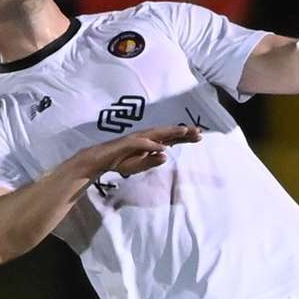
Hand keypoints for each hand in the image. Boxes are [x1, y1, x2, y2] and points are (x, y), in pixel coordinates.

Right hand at [82, 124, 201, 179]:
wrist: (99, 161)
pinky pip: (140, 143)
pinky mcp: (126, 143)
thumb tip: (165, 156)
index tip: (199, 136)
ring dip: (170, 132)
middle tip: (198, 132)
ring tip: (184, 132)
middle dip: (182, 132)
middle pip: (166, 133)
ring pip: (156, 134)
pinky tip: (161, 147)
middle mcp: (145, 137)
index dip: (184, 137)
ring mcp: (135, 139)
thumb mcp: (139, 166)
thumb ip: (151, 162)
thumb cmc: (119, 161)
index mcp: (149, 143)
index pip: (169, 138)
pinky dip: (151, 145)